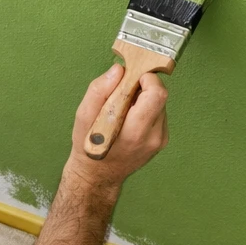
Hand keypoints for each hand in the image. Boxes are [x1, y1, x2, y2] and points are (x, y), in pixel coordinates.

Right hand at [63, 64, 169, 194]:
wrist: (98, 175)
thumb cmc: (89, 145)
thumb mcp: (83, 116)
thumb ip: (99, 90)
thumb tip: (119, 70)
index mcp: (134, 131)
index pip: (156, 94)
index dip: (146, 78)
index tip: (131, 79)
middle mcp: (152, 137)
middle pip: (161, 96)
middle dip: (144, 87)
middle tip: (125, 93)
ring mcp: (160, 140)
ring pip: (160, 104)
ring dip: (144, 99)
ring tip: (125, 110)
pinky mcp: (162, 140)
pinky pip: (159, 114)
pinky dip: (146, 110)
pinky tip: (130, 119)